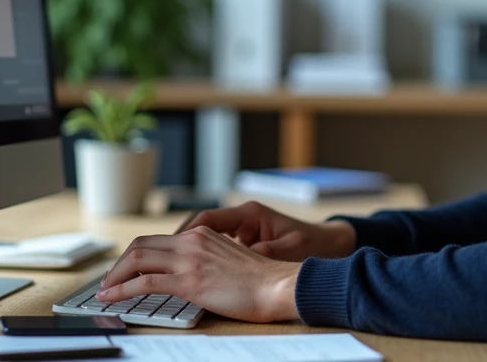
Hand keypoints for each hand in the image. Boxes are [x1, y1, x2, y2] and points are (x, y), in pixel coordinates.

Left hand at [96, 226, 300, 322]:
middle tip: (109, 280)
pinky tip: (111, 298)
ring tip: (105, 291)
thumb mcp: (231, 260)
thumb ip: (208, 262)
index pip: (158, 239)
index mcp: (204, 234)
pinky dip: (121, 289)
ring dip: (115, 276)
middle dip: (119, 264)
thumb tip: (192, 278)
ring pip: (137, 259)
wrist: (278, 285)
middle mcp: (193, 240)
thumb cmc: (262, 281)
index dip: (135, 254)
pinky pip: (144, 282)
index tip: (125, 269)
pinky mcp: (188, 281)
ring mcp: (190, 259)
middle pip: (141, 244)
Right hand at [177, 200, 355, 261]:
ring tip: (168, 268)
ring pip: (206, 238)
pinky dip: (203, 258)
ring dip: (188, 251)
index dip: (185, 233)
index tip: (170, 247)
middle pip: (200, 227)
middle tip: (157, 258)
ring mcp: (243, 229)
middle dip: (179, 242)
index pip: (207, 218)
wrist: (329, 244)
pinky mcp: (246, 241)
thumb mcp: (287, 249)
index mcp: (250, 213)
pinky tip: (193, 273)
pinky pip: (217, 247)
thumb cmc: (311, 243)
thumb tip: (241, 259)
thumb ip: (262, 253)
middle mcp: (243, 218)